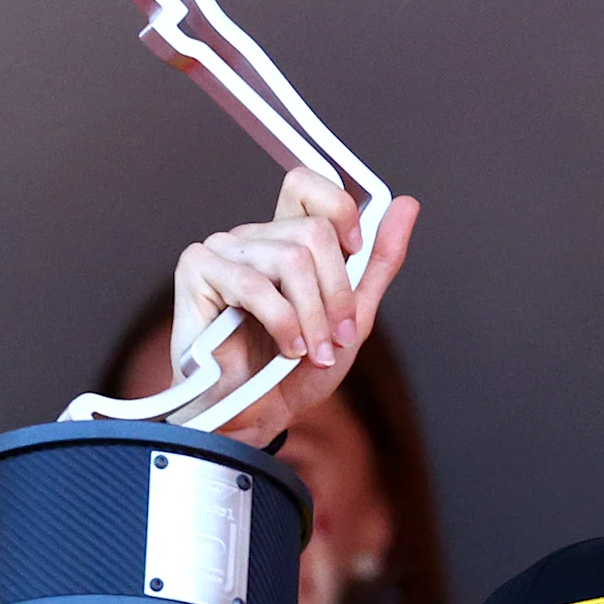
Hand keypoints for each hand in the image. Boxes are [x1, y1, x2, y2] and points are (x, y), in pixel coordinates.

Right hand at [170, 169, 420, 449]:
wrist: (253, 419)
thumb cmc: (291, 374)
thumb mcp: (352, 318)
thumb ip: (377, 262)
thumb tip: (406, 205)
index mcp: (283, 240)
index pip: (308, 184)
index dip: (339, 209)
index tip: (355, 250)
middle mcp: (252, 238)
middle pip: (313, 231)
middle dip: (337, 294)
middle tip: (336, 337)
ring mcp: (221, 250)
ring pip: (291, 259)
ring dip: (312, 317)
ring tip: (310, 352)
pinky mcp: (197, 271)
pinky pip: (255, 285)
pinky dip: (282, 324)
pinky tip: (284, 348)